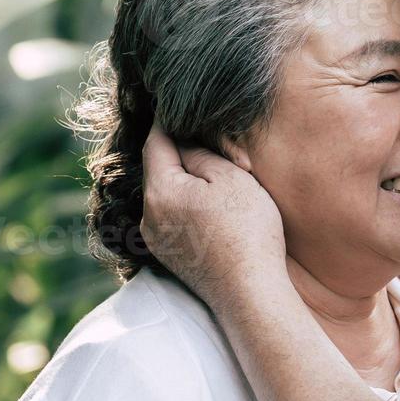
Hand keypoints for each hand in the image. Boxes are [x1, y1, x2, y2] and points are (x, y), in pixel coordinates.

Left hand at [140, 123, 286, 310]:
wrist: (251, 294)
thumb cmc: (246, 233)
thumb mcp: (229, 178)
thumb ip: (199, 153)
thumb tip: (181, 143)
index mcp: (159, 191)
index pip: (155, 142)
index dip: (166, 120)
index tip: (175, 105)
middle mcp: (148, 216)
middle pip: (159, 168)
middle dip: (183, 153)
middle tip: (213, 145)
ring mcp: (156, 239)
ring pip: (166, 193)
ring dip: (187, 180)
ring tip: (221, 178)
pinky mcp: (169, 255)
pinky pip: (172, 216)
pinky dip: (187, 203)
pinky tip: (214, 207)